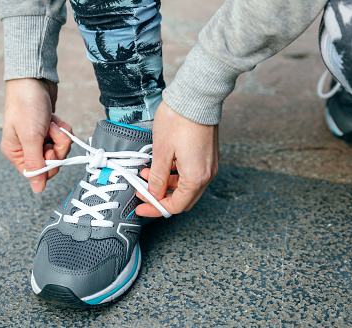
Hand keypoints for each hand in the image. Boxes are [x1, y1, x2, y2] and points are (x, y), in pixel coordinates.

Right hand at [0, 78, 71, 192]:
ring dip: (61, 135)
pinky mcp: (50, 130)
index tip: (51, 150)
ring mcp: (39, 139)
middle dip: (57, 146)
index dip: (50, 164)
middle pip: (53, 162)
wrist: (34, 79)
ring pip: (61, 149)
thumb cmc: (27, 105)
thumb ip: (36, 164)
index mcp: (15, 153)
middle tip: (51, 132)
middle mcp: (26, 148)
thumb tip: (37, 189)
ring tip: (51, 122)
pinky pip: (64, 137)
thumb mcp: (31, 137)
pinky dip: (63, 128)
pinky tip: (55, 118)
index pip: (39, 173)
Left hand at [136, 100, 218, 216]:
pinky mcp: (208, 155)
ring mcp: (210, 164)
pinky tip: (161, 164)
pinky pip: (192, 173)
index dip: (156, 208)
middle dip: (162, 198)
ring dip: (167, 184)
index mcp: (196, 177)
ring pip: (187, 186)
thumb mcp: (161, 151)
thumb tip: (154, 193)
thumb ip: (157, 177)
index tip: (141, 206)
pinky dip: (176, 174)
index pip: (176, 205)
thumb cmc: (179, 120)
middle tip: (143, 193)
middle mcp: (207, 174)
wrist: (197, 96)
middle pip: (184, 199)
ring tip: (147, 173)